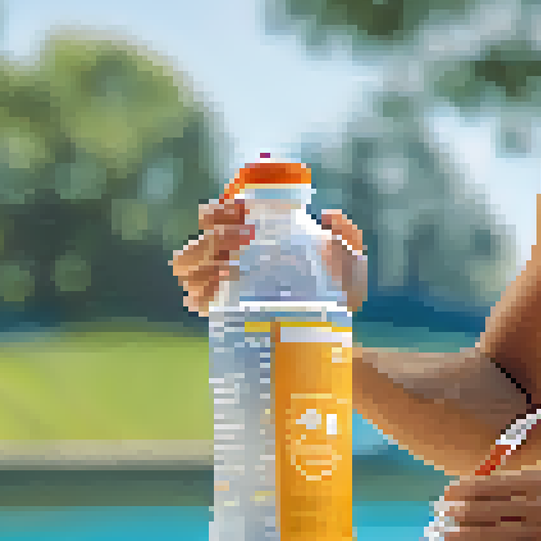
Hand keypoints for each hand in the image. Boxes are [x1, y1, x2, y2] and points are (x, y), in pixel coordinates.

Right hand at [169, 200, 368, 315]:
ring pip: (189, 265)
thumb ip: (347, 236)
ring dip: (201, 261)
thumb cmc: (338, 290)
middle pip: (204, 237)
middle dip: (214, 234)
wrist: (337, 333)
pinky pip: (196, 299)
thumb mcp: (351, 261)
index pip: (222, 212)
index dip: (222, 207)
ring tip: (229, 269)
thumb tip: (329, 215)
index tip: (243, 210)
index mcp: (253, 235)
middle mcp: (231, 256)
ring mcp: (223, 283)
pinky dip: (199, 293)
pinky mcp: (222, 310)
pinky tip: (214, 293)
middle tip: (244, 238)